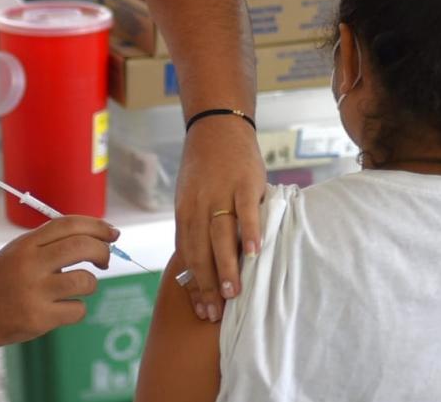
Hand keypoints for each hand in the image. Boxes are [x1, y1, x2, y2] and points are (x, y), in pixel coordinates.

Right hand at [0, 215, 116, 345]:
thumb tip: (95, 237)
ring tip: (78, 287)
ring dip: (90, 283)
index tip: (112, 233)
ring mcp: (35, 293)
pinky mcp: (40, 319)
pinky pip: (78, 310)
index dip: (96, 226)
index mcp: (26, 244)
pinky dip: (77, 309)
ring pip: (85, 281)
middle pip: (82, 247)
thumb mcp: (18, 252)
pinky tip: (63, 308)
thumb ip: (49, 243)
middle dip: (103, 251)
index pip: (68, 224)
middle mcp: (30, 265)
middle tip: (105, 259)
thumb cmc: (2, 281)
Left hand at [174, 116, 264, 321]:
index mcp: (184, 212)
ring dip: (226, 266)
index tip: (201, 310)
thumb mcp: (189, 198)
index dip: (193, 285)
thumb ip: (194, 228)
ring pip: (221, 235)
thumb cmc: (204, 169)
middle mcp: (198, 205)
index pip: (186, 255)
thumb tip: (199, 266)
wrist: (217, 127)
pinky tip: (256, 252)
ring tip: (233, 293)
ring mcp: (221, 193)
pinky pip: (246, 210)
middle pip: (201, 250)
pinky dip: (251, 230)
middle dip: (206, 285)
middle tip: (215, 313)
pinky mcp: (244, 182)